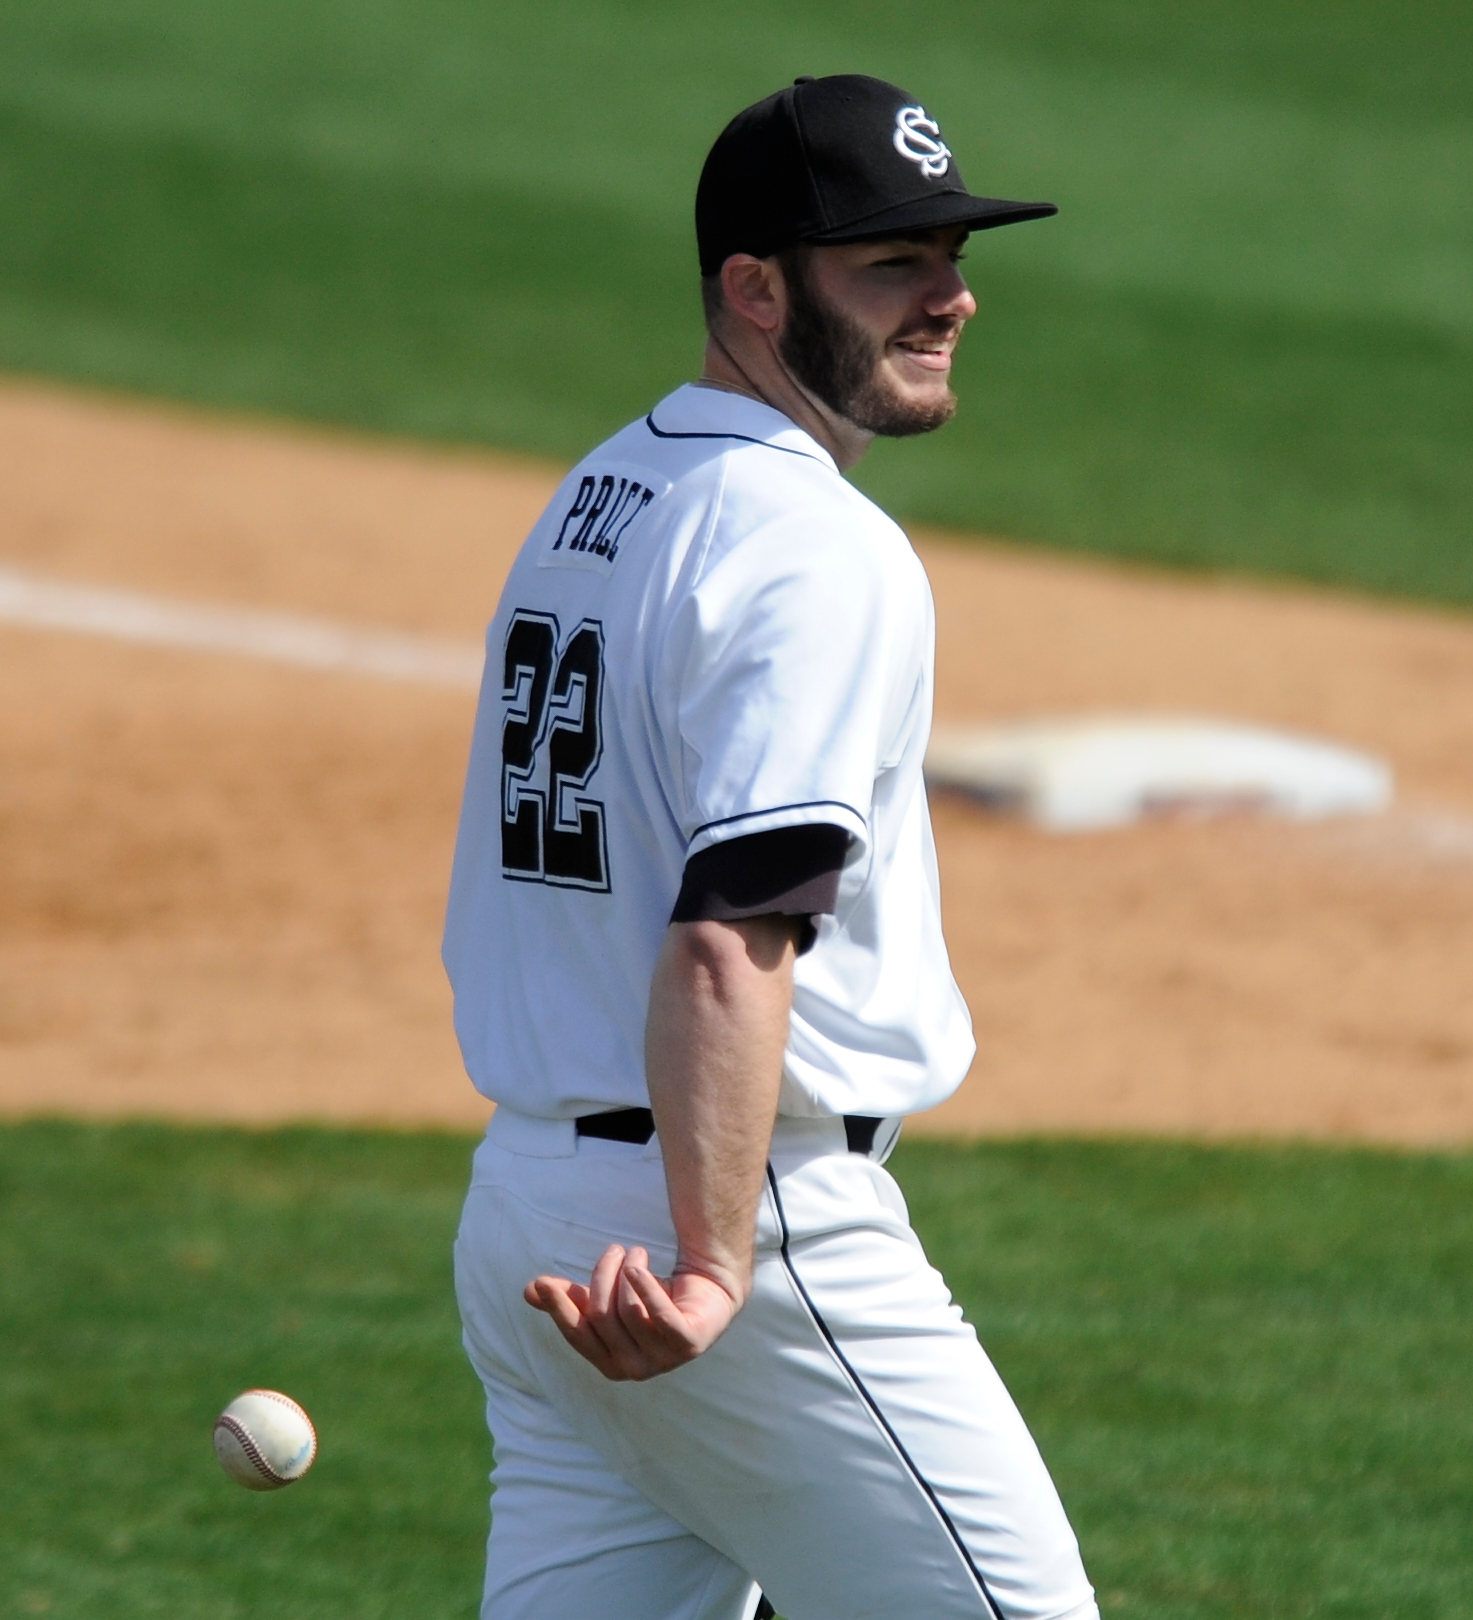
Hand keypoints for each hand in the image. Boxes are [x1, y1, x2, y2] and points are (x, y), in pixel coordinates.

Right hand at [524, 1244, 742, 1381]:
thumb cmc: (650, 1296)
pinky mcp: (689, 1344)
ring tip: (638, 1253)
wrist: (707, 1289)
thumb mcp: (607, 1296)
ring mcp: (663, 1360)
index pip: (577, 1335)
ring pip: (628, 1310)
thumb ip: (571, 1297)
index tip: (542, 1281)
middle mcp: (634, 1369)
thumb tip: (528, 1291)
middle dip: (603, 1274)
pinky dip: (645, 1288)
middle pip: (602, 1316)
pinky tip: (639, 1267)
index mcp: (609, 1363)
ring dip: (629, 1270)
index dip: (559, 1309)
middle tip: (616, 1248)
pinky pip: (660, 1316)